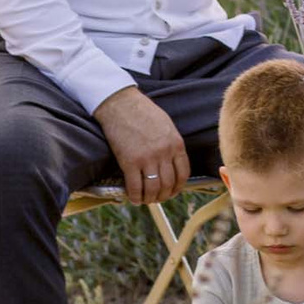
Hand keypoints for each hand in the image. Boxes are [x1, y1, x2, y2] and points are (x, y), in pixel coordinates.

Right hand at [92, 87, 189, 201]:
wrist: (121, 103)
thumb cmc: (142, 112)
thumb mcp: (166, 126)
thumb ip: (170, 144)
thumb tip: (171, 163)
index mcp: (176, 143)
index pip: (183, 173)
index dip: (178, 187)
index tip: (172, 191)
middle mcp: (164, 153)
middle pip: (168, 184)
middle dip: (163, 195)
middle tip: (157, 198)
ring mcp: (147, 158)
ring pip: (153, 188)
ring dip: (150, 198)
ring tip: (145, 199)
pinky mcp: (129, 161)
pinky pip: (135, 186)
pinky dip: (135, 196)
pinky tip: (133, 198)